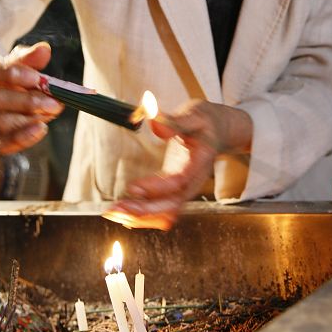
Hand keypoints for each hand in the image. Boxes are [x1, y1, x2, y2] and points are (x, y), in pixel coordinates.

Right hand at [0, 41, 63, 154]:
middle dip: (27, 101)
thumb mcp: (10, 67)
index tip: (37, 77)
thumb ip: (26, 59)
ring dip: (29, 117)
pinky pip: (2, 143)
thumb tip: (45, 49)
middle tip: (54, 102)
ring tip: (51, 112)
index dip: (11, 75)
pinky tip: (41, 129)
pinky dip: (23, 137)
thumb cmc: (0, 83)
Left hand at [104, 100, 251, 229]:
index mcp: (200, 160)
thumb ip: (175, 121)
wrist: (217, 130)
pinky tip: (126, 213)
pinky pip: (164, 210)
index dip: (156, 188)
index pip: (179, 181)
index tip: (133, 187)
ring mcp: (186, 187)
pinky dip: (145, 216)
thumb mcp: (194, 114)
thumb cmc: (204, 121)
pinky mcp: (176, 190)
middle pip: (172, 204)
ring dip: (141, 216)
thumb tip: (155, 123)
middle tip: (116, 208)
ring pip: (166, 212)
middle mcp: (194, 179)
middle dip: (144, 211)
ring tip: (114, 212)